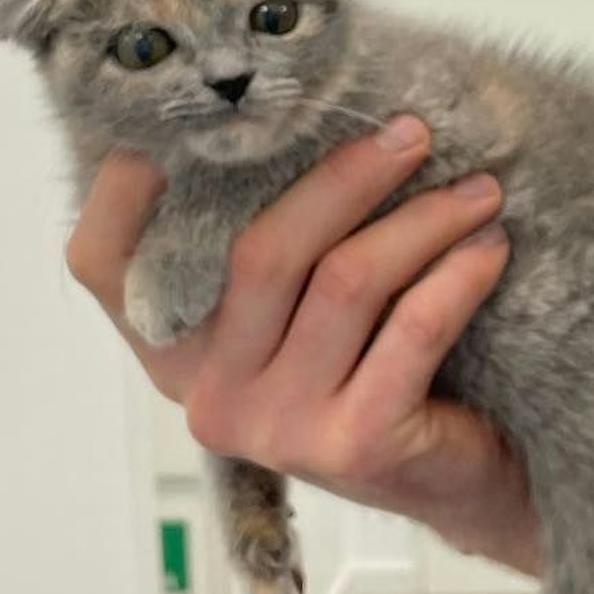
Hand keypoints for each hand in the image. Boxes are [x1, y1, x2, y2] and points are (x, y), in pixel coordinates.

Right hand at [64, 117, 541, 574]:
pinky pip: (412, 329)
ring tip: (478, 191)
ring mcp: (277, 429)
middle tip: (412, 133)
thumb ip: (272, 243)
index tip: (168, 124)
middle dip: (346, 176)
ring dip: (424, 220)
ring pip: (348, 281)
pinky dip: (459, 276)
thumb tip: (290, 112)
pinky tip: (490, 248)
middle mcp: (210, 396)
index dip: (119, 192)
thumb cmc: (375, 371)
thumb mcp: (300, 310)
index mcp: (174, 352)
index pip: (103, 265)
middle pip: (262, 251)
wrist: (455, 481)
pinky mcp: (354, 446)